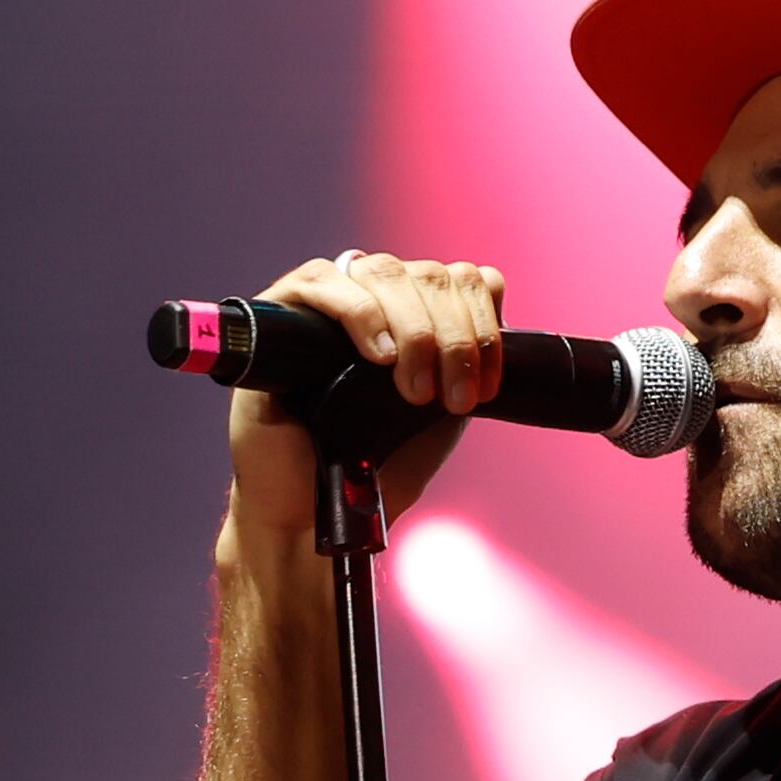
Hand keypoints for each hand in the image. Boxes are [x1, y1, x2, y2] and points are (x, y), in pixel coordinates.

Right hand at [223, 247, 505, 536]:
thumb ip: (467, 366)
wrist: (311, 508)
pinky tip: (377, 355)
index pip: (465, 278)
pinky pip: (323, 280)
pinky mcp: (280, 309)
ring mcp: (328, 298)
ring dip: (416, 331)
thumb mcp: (440, 413)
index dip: (485, 326)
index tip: (486, 389)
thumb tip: (500, 323)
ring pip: (386, 272)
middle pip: (432, 274)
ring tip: (413, 392)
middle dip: (455, 339)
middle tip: (452, 401)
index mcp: (417, 312)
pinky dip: (360, 312)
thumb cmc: (373, 464)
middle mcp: (375, 295)